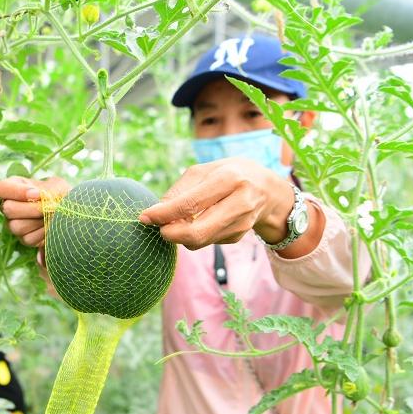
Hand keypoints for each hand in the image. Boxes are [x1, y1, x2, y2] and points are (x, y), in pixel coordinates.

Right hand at [0, 176, 69, 246]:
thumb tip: (35, 196)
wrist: (70, 211)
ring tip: (52, 215)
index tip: (38, 194)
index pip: (1, 188)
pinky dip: (43, 233)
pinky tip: (52, 226)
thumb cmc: (61, 194)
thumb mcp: (57, 186)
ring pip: (16, 226)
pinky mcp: (24, 238)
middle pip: (8, 209)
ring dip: (38, 221)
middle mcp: (9, 206)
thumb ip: (46, 190)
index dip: (18, 192)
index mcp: (14, 187)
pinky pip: (28, 239)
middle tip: (50, 207)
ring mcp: (14, 224)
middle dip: (32, 209)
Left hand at [138, 158, 293, 249]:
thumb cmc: (229, 175)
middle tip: (158, 228)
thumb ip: (180, 190)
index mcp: (229, 179)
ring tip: (179, 220)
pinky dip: (195, 235)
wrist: (268, 190)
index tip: (144, 217)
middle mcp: (239, 203)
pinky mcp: (238, 236)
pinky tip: (201, 221)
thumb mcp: (205, 171)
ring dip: (181, 235)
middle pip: (197, 232)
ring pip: (199, 241)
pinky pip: (207, 242)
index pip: (189, 204)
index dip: (163, 214)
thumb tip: (155, 212)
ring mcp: (241, 223)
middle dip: (171, 234)